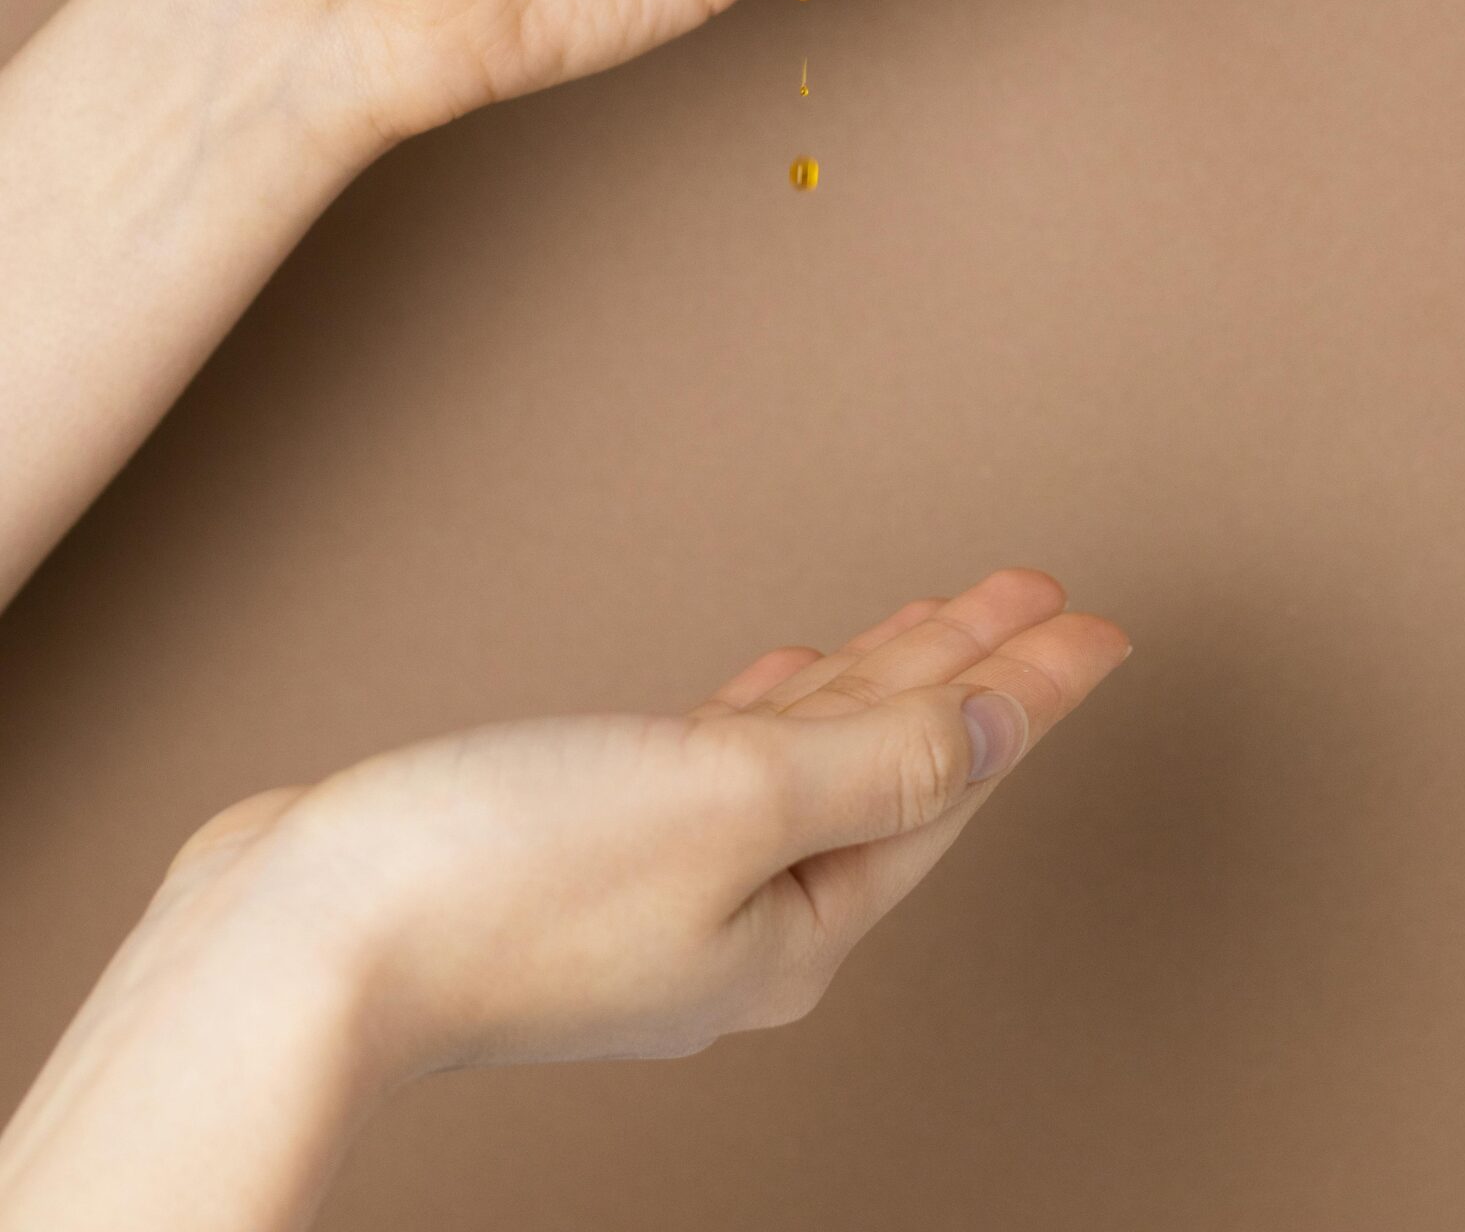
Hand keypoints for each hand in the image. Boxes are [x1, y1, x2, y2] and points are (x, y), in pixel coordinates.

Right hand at [192, 569, 1126, 1073]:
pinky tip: (774, 679)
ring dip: (873, 680)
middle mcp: (742, 917)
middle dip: (966, 674)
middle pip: (890, 767)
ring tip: (933, 615)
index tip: (1099, 625)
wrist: (296, 939)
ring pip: (808, 759)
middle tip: (1034, 594)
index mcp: (797, 922)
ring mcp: (663, 886)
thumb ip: (870, 758)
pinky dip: (771, 710)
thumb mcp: (726, 800)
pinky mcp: (586, 848)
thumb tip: (998, 728)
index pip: (950, 779)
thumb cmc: (500, 877)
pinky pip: (724, 763)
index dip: (1032, 692)